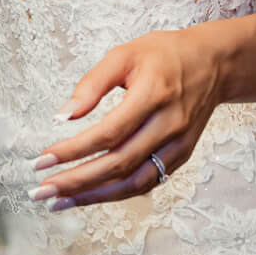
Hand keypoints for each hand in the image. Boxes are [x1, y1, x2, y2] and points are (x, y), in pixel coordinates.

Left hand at [30, 29, 225, 209]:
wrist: (212, 64)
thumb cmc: (165, 54)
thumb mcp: (124, 55)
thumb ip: (92, 84)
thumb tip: (63, 115)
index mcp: (152, 95)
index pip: (108, 133)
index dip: (73, 150)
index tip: (44, 159)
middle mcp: (168, 125)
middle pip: (119, 164)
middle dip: (77, 181)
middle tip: (42, 190)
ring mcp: (178, 145)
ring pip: (134, 182)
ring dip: (95, 196)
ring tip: (61, 200)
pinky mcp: (181, 156)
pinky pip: (148, 182)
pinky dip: (118, 193)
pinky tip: (92, 194)